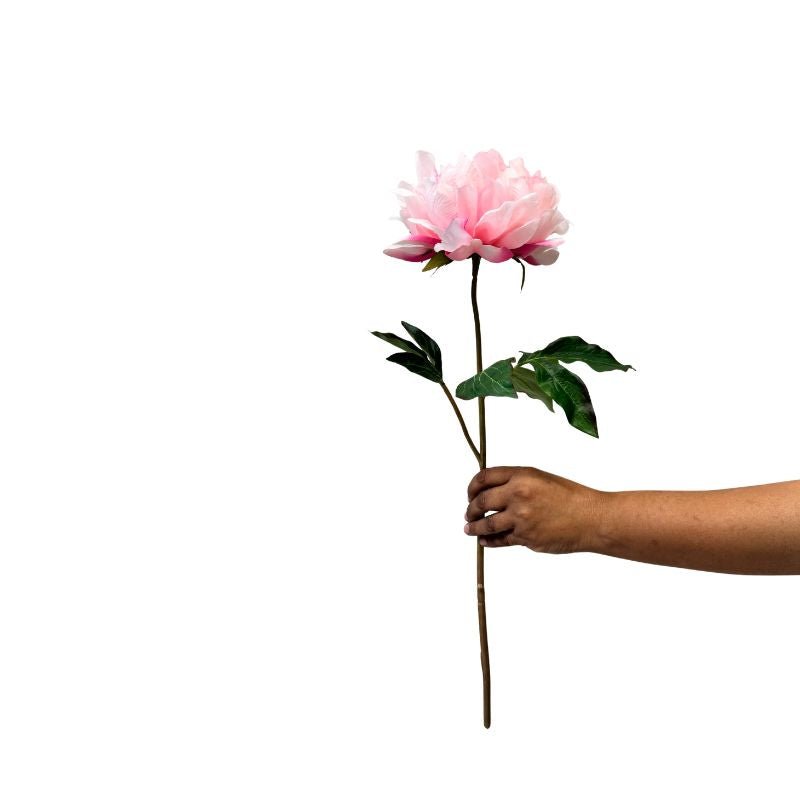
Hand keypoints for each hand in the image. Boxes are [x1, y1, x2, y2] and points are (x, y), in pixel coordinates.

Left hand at [464, 466, 601, 552]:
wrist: (592, 519)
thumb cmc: (570, 498)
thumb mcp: (541, 479)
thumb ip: (516, 482)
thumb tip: (490, 491)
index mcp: (522, 475)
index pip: (484, 477)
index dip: (472, 486)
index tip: (470, 494)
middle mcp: (518, 494)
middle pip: (481, 501)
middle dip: (471, 509)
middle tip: (468, 513)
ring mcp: (521, 518)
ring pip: (486, 524)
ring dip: (474, 527)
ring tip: (469, 528)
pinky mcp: (526, 538)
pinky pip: (500, 540)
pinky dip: (488, 541)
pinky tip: (484, 540)